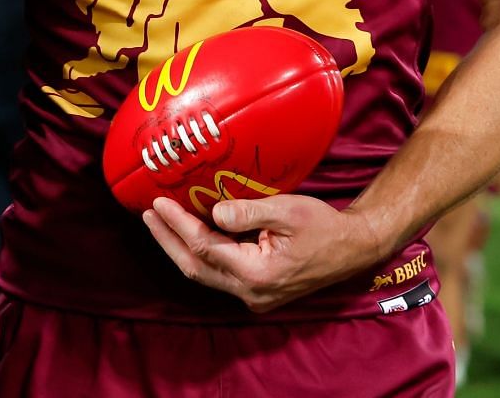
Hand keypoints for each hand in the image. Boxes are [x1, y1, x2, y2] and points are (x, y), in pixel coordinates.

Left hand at [141, 194, 389, 313]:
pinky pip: (218, 274)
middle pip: (195, 268)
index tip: (156, 203)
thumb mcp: (288, 211)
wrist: (352, 249)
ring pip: (204, 274)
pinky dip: (200, 253)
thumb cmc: (324, 226)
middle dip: (168, 240)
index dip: (177, 225)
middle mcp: (251, 292)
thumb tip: (212, 213)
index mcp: (258, 273)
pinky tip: (189, 233)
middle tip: (147, 214)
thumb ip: (248, 212)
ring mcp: (253, 296)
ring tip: (160, 222)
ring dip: (180, 248)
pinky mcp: (256, 292)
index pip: (204, 247)